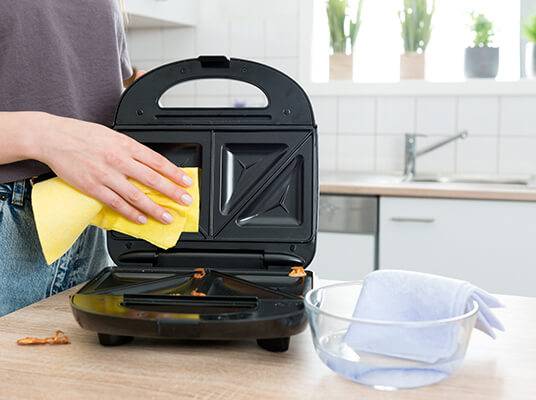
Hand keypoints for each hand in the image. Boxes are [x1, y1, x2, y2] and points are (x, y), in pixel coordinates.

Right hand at [33, 113, 192, 224]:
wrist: (54, 137)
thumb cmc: (83, 135)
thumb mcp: (113, 135)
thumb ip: (131, 150)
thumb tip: (150, 163)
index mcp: (126, 145)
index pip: (157, 161)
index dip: (175, 173)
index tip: (186, 182)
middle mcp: (119, 160)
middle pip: (152, 179)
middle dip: (172, 192)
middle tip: (185, 201)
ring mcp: (106, 175)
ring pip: (137, 195)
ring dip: (154, 208)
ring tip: (167, 216)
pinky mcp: (93, 187)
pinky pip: (116, 203)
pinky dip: (131, 213)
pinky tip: (141, 219)